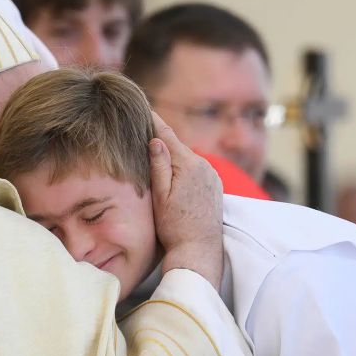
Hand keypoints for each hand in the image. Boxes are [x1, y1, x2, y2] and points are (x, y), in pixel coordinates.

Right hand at [148, 112, 223, 288]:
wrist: (199, 250)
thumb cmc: (175, 227)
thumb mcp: (160, 196)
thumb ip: (159, 166)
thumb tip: (156, 139)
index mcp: (189, 165)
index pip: (167, 135)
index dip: (152, 120)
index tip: (141, 105)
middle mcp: (204, 166)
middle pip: (177, 146)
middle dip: (160, 141)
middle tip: (139, 132)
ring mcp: (212, 176)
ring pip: (186, 159)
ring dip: (173, 157)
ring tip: (153, 155)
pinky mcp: (215, 186)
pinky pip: (196, 170)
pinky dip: (184, 169)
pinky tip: (173, 176)